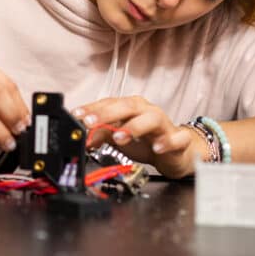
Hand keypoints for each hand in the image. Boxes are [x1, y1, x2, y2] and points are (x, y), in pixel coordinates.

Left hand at [73, 96, 206, 178]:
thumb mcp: (119, 137)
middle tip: (91, 123)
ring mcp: (163, 124)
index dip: (92, 108)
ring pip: (151, 119)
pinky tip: (156, 148)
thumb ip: (101, 134)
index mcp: (130, 107)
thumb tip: (84, 137)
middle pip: (127, 106)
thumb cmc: (146, 141)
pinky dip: (166, 142)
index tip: (76, 115)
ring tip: (119, 137)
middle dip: (107, 113)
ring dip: (134, 127)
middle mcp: (146, 111)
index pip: (109, 103)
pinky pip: (175, 138)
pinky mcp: (178, 139)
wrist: (176, 152)